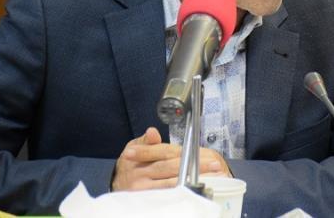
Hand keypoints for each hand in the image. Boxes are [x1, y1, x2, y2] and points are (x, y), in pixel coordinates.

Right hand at [111, 127, 229, 190]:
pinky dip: (185, 193)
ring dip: (195, 181)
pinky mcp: (149, 201)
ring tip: (213, 178)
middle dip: (196, 167)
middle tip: (215, 165)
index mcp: (139, 159)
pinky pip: (170, 197)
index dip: (186, 152)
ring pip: (173, 184)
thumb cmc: (130, 164)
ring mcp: (145, 191)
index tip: (205, 154)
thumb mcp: (134, 148)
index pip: (165, 154)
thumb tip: (152, 132)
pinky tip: (198, 190)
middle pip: (172, 169)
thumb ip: (146, 141)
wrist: (118, 185)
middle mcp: (141, 176)